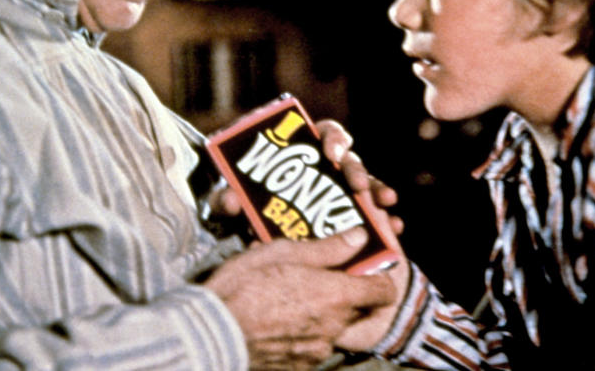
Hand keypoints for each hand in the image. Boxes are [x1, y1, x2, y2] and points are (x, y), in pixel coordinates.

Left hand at [204, 119, 404, 236]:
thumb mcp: (230, 203)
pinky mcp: (347, 217)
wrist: (247, 237)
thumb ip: (225, 200)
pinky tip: (394, 227)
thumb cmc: (241, 207)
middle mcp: (326, 169)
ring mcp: (339, 193)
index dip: (333, 138)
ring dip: (378, 192)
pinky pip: (371, 214)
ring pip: (366, 186)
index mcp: (303, 152)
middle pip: (349, 160)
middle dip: (358, 170)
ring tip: (387, 207)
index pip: (325, 133)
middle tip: (359, 186)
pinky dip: (384, 219)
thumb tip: (230, 200)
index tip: (331, 153)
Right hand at [204, 228, 396, 370]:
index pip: (383, 292)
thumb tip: (359, 237)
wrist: (211, 334)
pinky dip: (303, 334)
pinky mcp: (299, 367)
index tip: (361, 269)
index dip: (376, 279)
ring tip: (289, 299)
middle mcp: (334, 327)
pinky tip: (278, 322)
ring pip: (333, 328)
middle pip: (357, 309)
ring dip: (321, 314)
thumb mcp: (283, 254)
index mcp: (336, 296)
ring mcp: (317, 351)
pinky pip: (312, 347)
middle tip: (317, 278)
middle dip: (344, 294)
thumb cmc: (244, 287)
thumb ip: (327, 248)